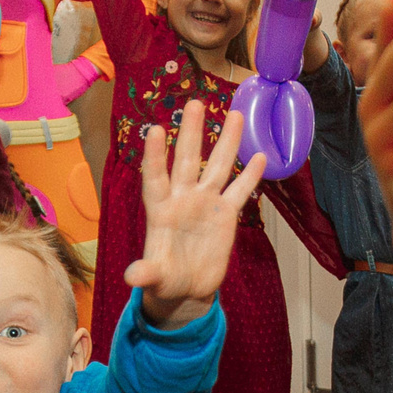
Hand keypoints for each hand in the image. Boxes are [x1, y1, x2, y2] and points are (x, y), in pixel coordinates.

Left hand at [124, 104, 263, 328]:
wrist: (187, 288)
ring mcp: (205, 203)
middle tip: (195, 103)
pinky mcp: (226, 215)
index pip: (155, 177)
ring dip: (226, 142)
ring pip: (218, 167)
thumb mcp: (154, 279)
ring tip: (235, 114)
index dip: (155, 155)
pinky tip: (261, 156)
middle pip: (187, 160)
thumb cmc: (165, 279)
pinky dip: (250, 176)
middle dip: (191, 133)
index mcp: (160, 210)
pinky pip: (239, 191)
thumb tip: (132, 277)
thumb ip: (145, 273)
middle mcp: (183, 199)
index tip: (154, 129)